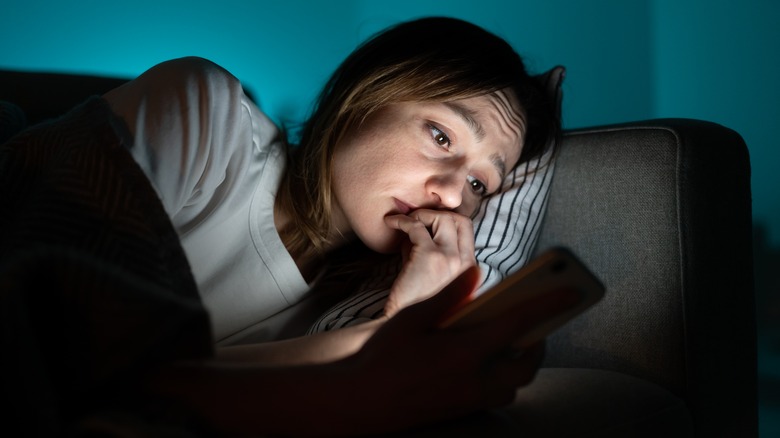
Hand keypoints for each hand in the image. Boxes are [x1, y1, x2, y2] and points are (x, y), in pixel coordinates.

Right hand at [339, 266, 579, 432]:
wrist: (360, 402)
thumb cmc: (382, 357)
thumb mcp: (411, 318)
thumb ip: (449, 297)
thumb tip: (476, 274)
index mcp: (465, 350)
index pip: (519, 322)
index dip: (549, 304)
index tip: (574, 292)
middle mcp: (475, 379)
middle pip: (527, 362)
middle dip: (539, 341)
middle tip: (536, 323)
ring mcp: (469, 399)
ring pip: (514, 384)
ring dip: (521, 363)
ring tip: (512, 342)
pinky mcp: (461, 410)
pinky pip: (497, 395)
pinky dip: (502, 379)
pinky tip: (485, 364)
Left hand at [383, 209, 476, 315]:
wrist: (405, 330)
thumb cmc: (414, 304)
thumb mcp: (432, 278)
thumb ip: (431, 253)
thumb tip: (417, 230)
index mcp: (470, 271)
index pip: (467, 231)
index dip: (447, 222)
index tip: (427, 225)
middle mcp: (466, 264)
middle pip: (461, 220)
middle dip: (438, 214)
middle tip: (417, 220)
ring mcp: (451, 259)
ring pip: (443, 218)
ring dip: (421, 215)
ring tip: (403, 222)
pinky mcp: (429, 257)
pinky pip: (417, 226)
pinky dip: (402, 220)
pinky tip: (391, 223)